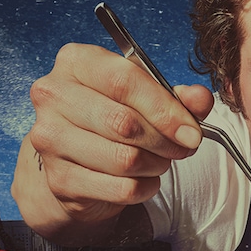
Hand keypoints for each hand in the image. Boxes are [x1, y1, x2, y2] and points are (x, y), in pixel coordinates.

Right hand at [23, 43, 209, 224]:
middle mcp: (54, 96)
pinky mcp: (59, 179)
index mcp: (74, 61)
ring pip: (125, 159)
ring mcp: (50, 139)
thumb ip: (176, 95)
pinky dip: (145, 187)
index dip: (165, 109)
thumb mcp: (142, 95)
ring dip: (156, 164)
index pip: (124, 81)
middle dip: (164, 140)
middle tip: (182, 147)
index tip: (191, 130)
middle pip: (124, 123)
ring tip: (159, 160)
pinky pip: (121, 188)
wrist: (70, 159)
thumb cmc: (109, 117)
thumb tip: (200, 99)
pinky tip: (143, 178)